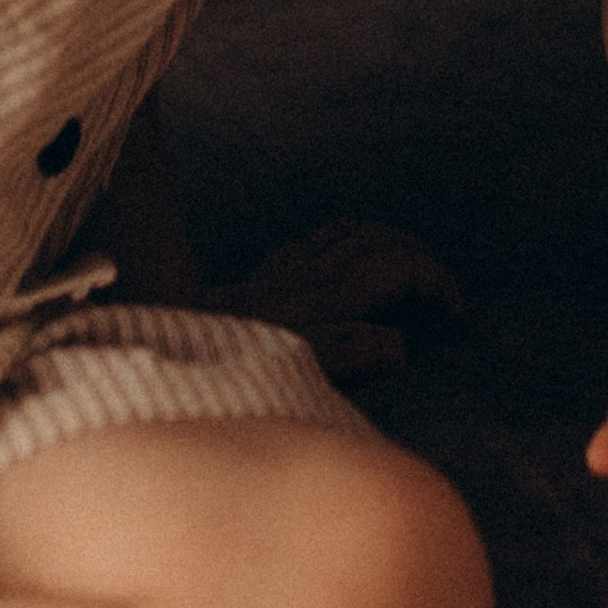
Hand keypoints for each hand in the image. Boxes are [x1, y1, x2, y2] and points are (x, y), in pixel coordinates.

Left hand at [201, 217, 461, 388]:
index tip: (457, 316)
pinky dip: (345, 243)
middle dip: (421, 258)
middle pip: (381, 241)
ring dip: (388, 242)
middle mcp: (308, 278)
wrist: (151, 342)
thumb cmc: (225, 374)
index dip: (436, 283)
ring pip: (350, 233)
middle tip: (442, 293)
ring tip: (410, 272)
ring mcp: (283, 274)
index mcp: (324, 299)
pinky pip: (315, 243)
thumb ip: (348, 354)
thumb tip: (399, 345)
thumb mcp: (291, 372)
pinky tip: (345, 262)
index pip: (398, 267)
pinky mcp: (260, 280)